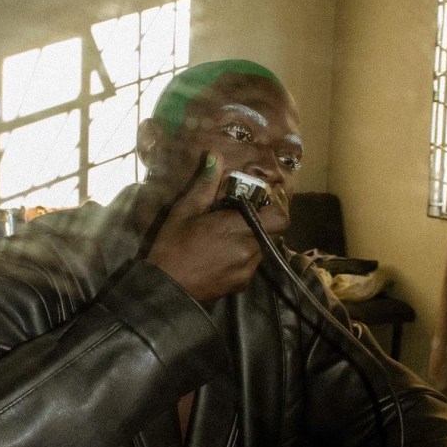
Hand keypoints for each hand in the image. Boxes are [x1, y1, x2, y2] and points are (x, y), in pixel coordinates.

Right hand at [146, 152, 263, 303]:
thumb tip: (215, 156)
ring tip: (223, 240)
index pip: (279, 217)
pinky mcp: (242, 285)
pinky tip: (219, 257)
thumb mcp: (184, 211)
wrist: (167, 290)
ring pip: (260, 248)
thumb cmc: (172, 247)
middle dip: (256, 223)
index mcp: (237, 227)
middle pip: (269, 232)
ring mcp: (247, 269)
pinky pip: (250, 265)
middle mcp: (249, 248)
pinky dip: (241, 258)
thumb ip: (205, 185)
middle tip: (233, 221)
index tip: (256, 204)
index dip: (273, 209)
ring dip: (248, 241)